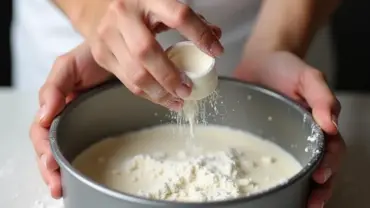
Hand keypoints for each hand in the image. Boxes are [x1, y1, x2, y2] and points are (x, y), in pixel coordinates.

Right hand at [29, 43, 111, 198]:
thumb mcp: (67, 67)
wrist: (116, 50)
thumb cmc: (89, 57)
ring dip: (62, 172)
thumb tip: (43, 116)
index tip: (50, 163)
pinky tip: (83, 175)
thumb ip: (53, 88)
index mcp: (54, 107)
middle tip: (57, 185)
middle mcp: (66, 118)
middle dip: (50, 170)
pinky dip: (82, 162)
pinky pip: (88, 146)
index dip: (43, 150)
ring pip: (67, 152)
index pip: (41, 134)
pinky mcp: (101, 125)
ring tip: (63, 187)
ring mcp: (83, 124)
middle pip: (51, 149)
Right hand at [89, 0, 222, 110]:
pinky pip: (127, 81)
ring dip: (159, 93)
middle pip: (147, 52)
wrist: (98, 7)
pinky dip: (147, 94)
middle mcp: (123, 15)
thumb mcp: (162, 4)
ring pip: (135, 73)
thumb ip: (189, 19)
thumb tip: (215, 37)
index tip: (216, 52)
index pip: (178, 16)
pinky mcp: (102, 54)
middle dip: (170, 77)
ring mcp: (108, 36)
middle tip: (187, 90)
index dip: (200, 35)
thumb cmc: (138, 6)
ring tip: (177, 101)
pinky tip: (161, 97)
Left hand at [234, 51, 345, 207]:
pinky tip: (265, 185)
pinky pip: (268, 159)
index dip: (330, 167)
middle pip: (318, 167)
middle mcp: (302, 135)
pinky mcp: (262, 139)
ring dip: (298, 188)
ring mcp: (282, 139)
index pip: (332, 151)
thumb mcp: (308, 77)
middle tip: (311, 202)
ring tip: (293, 202)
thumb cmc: (285, 67)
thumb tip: (331, 124)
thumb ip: (322, 97)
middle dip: (318, 188)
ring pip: (295, 168)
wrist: (258, 61)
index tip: (321, 177)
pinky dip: (271, 174)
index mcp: (318, 124)